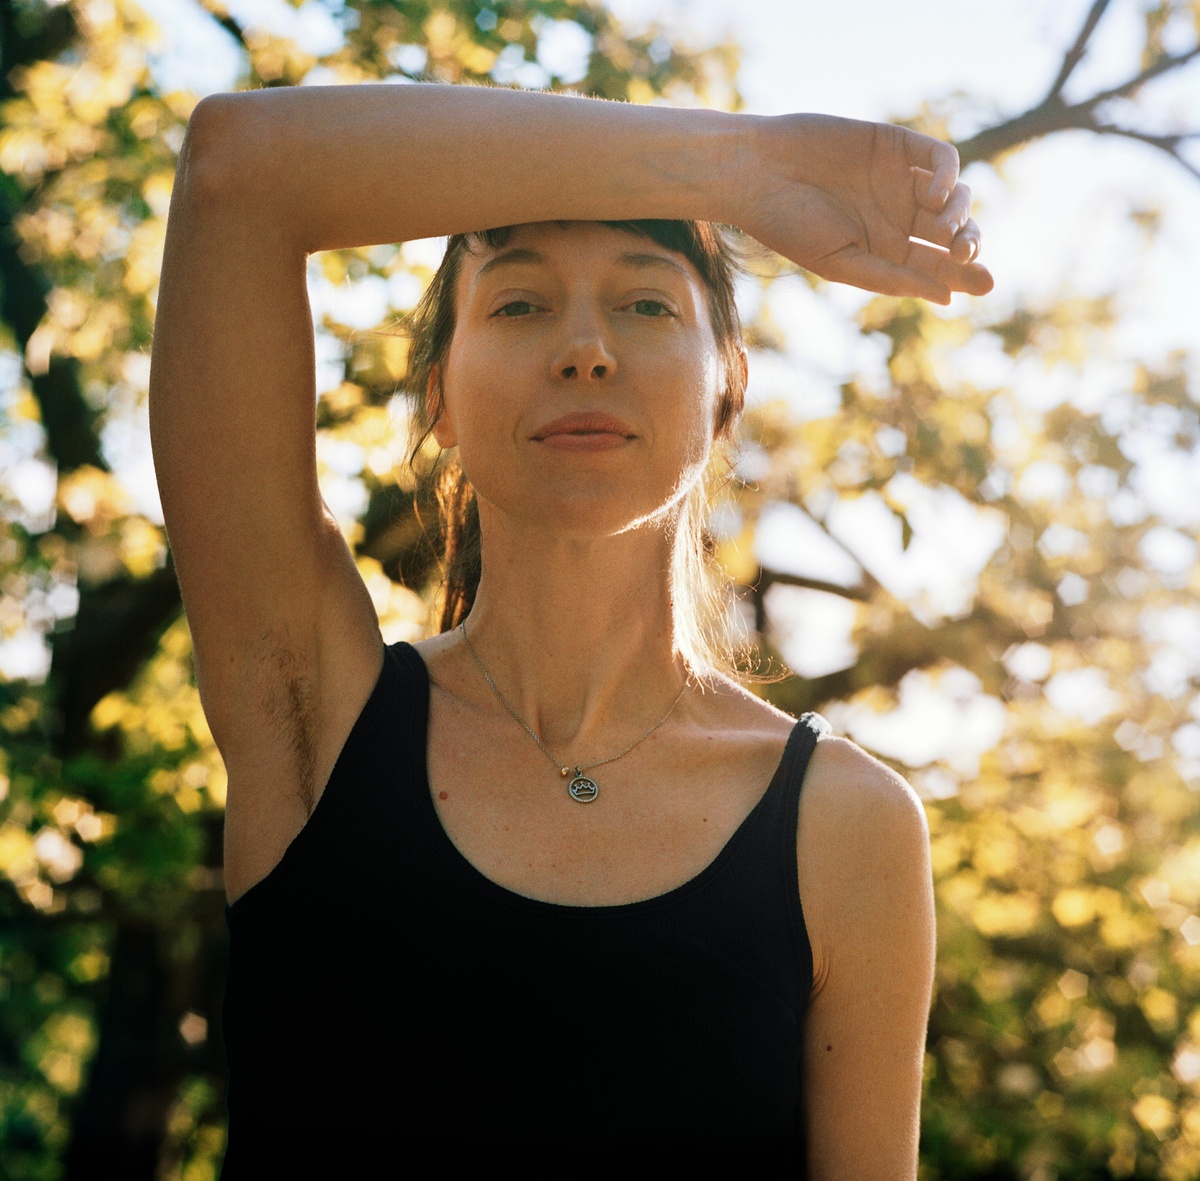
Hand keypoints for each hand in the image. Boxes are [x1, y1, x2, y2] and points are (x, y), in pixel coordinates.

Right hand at [742, 114, 993, 303]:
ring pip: (954, 198)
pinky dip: (948, 176)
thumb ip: (893, 278)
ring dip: (959, 215)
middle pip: (953, 234)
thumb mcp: (842, 263)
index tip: (984, 285)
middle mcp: (898, 216)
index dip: (965, 275)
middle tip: (966, 256)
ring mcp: (900, 179)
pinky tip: (934, 195)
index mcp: (885, 250)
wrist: (758, 173)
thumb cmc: (789, 226)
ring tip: (944, 230)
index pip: (936, 265)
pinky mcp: (897, 144)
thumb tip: (949, 298)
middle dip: (969, 247)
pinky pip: (940, 159)